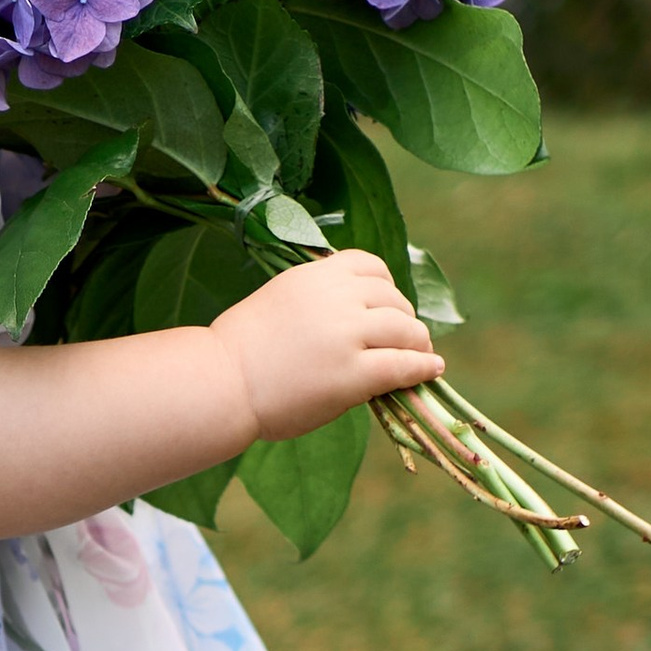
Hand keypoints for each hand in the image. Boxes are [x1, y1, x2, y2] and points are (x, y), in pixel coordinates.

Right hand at [213, 251, 441, 441]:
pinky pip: (403, 365)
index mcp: (316, 275)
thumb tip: (355, 311)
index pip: (372, 266)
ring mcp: (347, 335)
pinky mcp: (353, 374)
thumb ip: (317, 298)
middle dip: (403, 319)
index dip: (387, 287)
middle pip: (394, 299)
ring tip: (420, 356)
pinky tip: (431, 370)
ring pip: (406, 330)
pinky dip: (422, 367)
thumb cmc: (237, 351)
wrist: (219, 384)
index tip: (388, 305)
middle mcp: (336, 297)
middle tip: (406, 339)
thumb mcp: (278, 299)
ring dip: (417, 343)